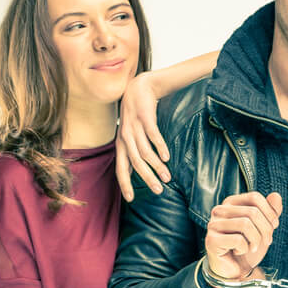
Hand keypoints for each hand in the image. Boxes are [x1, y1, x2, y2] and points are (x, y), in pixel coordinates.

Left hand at [116, 71, 169, 200]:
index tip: (130, 199)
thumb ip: (132, 151)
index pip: (120, 168)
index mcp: (121, 144)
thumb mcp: (130, 134)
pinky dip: (160, 147)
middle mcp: (125, 137)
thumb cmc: (136, 115)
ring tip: (167, 177)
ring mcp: (135, 127)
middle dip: (146, 178)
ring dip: (156, 166)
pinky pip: (153, 135)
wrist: (139, 88)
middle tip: (158, 191)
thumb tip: (135, 171)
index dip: (124, 183)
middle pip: (135, 163)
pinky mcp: (145, 117)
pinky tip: (167, 157)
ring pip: (145, 152)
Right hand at [205, 192, 282, 280]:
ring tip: (252, 247)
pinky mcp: (212, 241)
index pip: (254, 197)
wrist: (236, 270)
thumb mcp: (264, 227)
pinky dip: (244, 249)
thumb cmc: (248, 247)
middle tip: (267, 241)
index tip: (274, 226)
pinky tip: (238, 252)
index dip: (270, 212)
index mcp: (231, 203)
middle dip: (266, 229)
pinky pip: (237, 240)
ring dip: (256, 240)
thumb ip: (271, 211)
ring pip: (245, 224)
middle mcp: (220, 210)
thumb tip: (276, 195)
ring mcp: (213, 225)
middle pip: (252, 212)